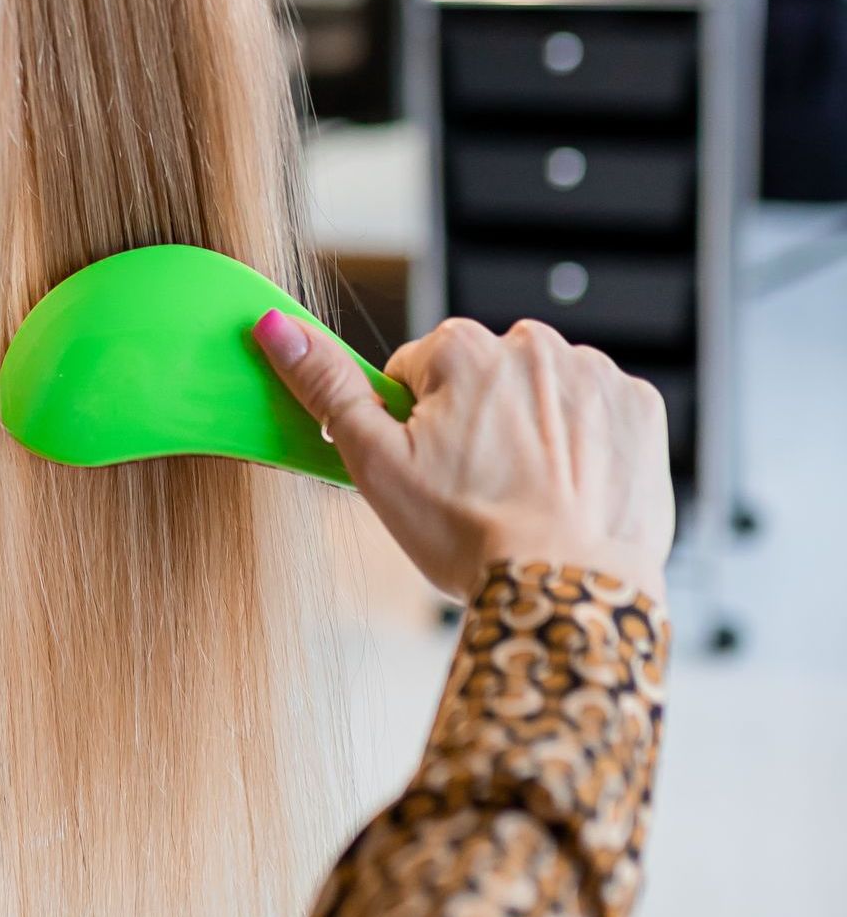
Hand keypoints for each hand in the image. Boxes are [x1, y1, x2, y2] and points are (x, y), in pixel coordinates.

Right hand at [253, 311, 674, 603]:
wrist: (569, 591)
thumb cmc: (470, 535)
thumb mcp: (376, 466)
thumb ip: (327, 387)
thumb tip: (276, 324)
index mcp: (463, 349)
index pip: (415, 373)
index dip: (413, 428)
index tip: (430, 472)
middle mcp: (534, 344)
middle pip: (482, 378)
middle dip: (475, 423)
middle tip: (476, 491)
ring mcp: (594, 375)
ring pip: (540, 394)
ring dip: (530, 431)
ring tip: (526, 497)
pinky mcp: (641, 410)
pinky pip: (598, 414)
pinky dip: (585, 445)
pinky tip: (571, 491)